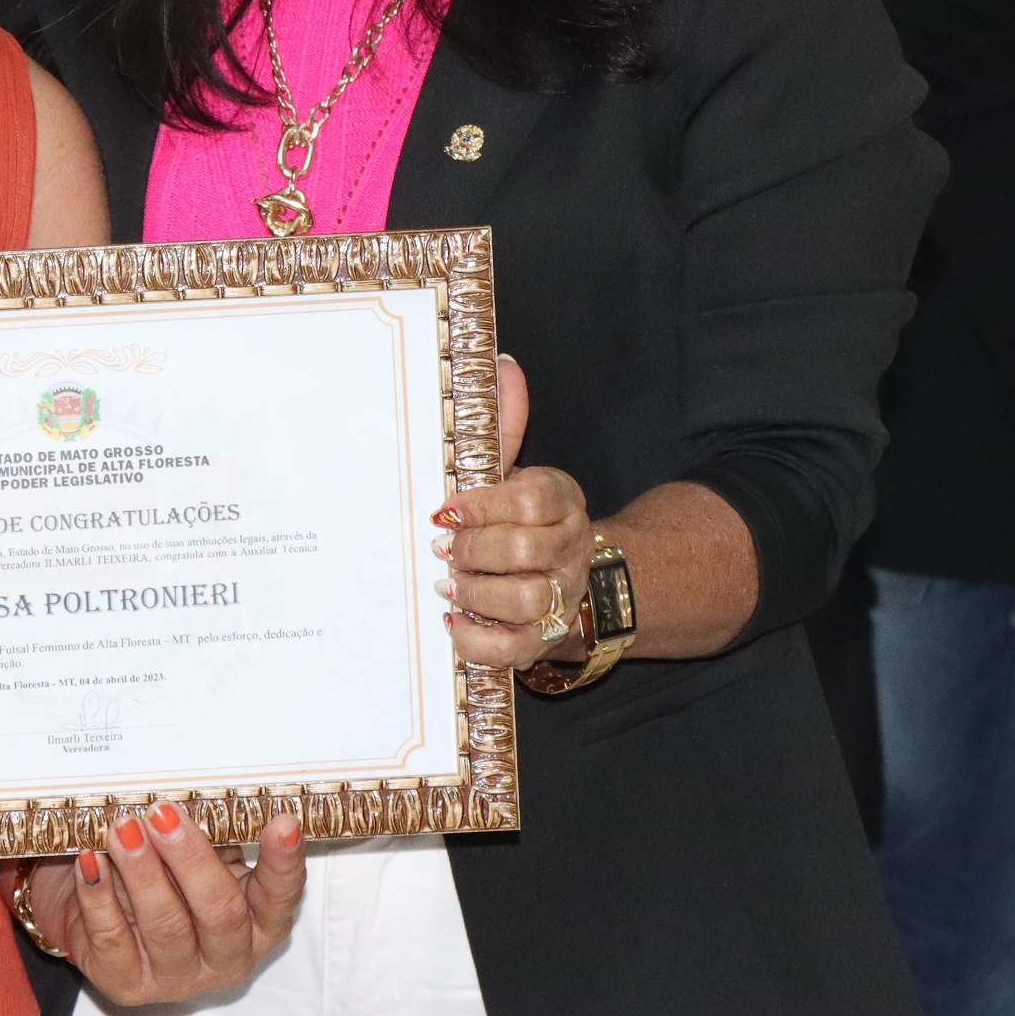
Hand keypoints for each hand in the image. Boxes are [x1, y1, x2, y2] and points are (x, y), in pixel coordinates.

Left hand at [12, 803, 307, 1004]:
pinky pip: (113, 938)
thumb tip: (203, 791)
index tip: (282, 823)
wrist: (99, 914)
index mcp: (257, 923)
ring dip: (143, 872)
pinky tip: (92, 860)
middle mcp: (226, 958)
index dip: (283, 863)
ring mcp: (177, 978)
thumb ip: (210, 833)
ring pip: (166, 926)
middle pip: (220, 913)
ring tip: (123, 829)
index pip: (280, 898)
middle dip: (191, 859)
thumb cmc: (162, 874)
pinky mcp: (127, 984)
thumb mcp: (194, 853)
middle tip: (163, 814)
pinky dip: (100, 895)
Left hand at [432, 357, 593, 667]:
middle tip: (444, 547)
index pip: (533, 499)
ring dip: (476, 591)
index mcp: (562, 501)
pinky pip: (511, 650)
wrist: (561, 578)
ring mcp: (559, 598)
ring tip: (449, 581)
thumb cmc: (520, 518)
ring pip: (524, 600)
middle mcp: (569, 550)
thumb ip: (507, 426)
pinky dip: (475, 638)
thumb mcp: (515, 471)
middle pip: (526, 551)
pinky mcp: (540, 640)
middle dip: (474, 549)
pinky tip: (452, 618)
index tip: (447, 509)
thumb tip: (503, 365)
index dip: (485, 505)